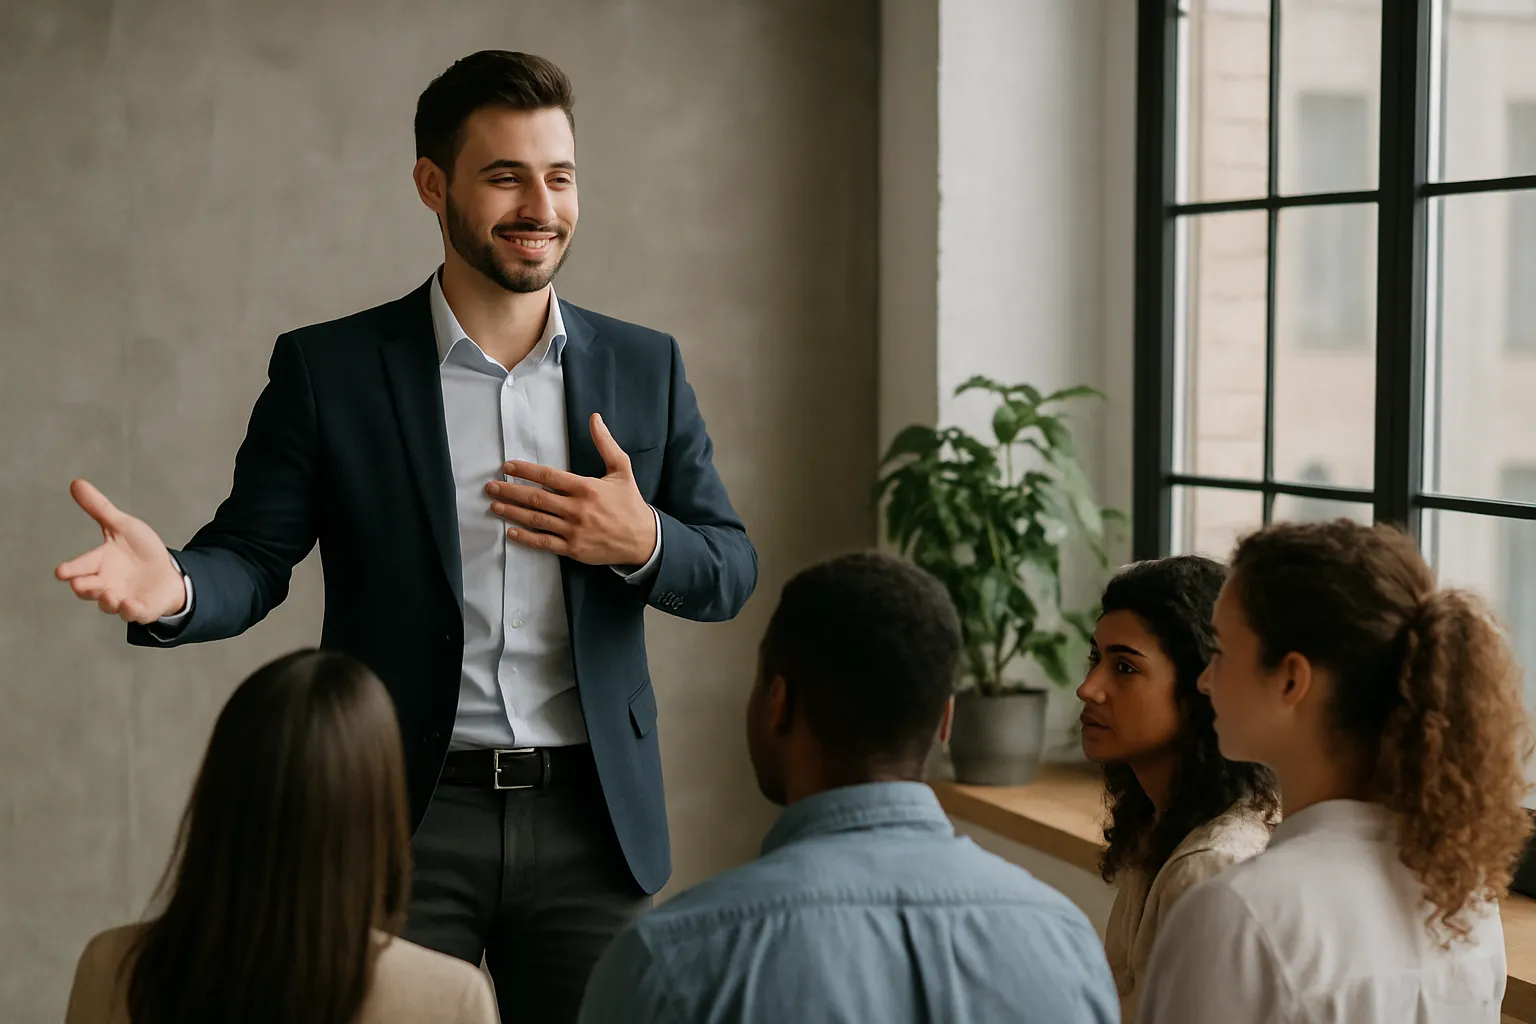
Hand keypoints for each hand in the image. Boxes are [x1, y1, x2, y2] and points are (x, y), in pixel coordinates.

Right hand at [54, 479, 186, 622]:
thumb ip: (99, 508)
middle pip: (87, 589)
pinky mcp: (142, 608)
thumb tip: (76, 483)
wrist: (169, 570)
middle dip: (83, 587)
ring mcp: (123, 597)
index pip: (79, 566)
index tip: (61, 572)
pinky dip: (131, 610)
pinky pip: (134, 614)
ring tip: (109, 594)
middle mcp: (106, 583)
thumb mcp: (122, 526)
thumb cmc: (140, 550)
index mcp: (99, 563)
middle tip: (80, 583)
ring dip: (107, 600)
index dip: (70, 569)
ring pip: (108, 604)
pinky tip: (131, 604)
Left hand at [489, 413, 656, 566]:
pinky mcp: (573, 549)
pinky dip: (526, 538)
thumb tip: (595, 418)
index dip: (525, 470)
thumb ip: (605, 443)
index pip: (548, 477)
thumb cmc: (630, 502)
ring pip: (536, 520)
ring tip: (495, 505)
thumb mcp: (622, 468)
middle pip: (536, 498)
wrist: (643, 539)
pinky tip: (511, 533)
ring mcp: (573, 530)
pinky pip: (544, 543)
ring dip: (512, 512)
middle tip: (490, 486)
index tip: (507, 466)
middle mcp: (577, 509)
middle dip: (510, 490)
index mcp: (586, 487)